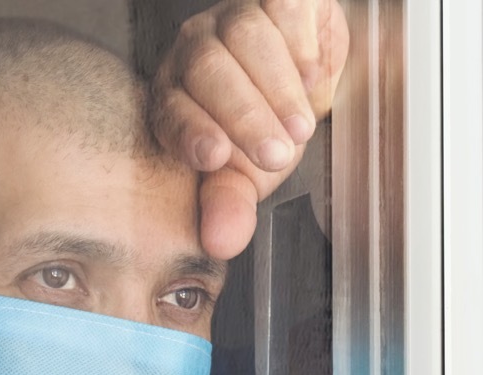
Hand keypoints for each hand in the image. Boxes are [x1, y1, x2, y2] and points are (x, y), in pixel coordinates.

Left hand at [152, 0, 348, 259]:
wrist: (304, 74)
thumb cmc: (265, 125)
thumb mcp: (248, 172)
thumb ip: (231, 203)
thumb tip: (222, 242)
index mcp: (176, 96)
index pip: (171, 110)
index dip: (190, 131)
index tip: (215, 157)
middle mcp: (196, 51)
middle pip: (208, 70)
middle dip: (244, 116)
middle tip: (277, 155)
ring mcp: (234, 17)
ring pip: (245, 35)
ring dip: (276, 86)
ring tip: (301, 126)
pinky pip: (282, 4)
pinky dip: (298, 38)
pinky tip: (312, 73)